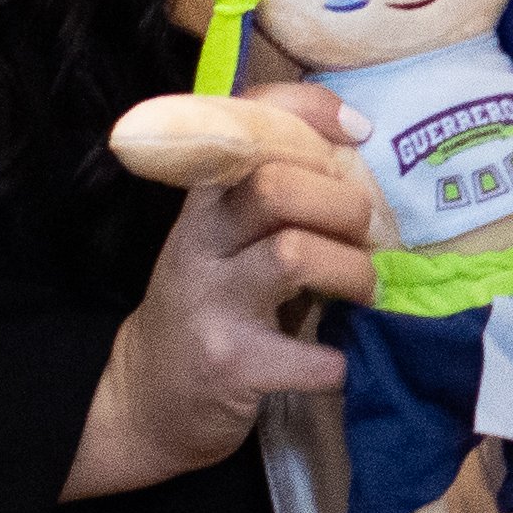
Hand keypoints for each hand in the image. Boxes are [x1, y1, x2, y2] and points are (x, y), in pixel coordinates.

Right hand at [68, 92, 380, 501]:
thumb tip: (360, 149)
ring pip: (293, 254)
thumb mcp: (225, 238)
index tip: (358, 131)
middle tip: (364, 237)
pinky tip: (338, 361)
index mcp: (205, 204)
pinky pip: (307, 354)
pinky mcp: (230, 365)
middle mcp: (200, 244)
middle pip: (275, 186)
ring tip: (365, 290)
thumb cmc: (210, 304)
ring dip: (352, 271)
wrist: (148, 398)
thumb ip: (275, 193)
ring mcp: (210, 304)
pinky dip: (338, 359)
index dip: (307, 114)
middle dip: (343, 206)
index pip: (245, 126)